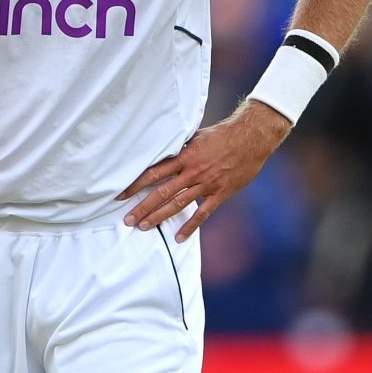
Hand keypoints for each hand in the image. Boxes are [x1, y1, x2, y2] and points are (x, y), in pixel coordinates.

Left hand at [119, 102, 290, 238]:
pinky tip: (179, 237)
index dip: (135, 185)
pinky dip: (190, 226)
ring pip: (178, 204)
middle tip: (128, 220)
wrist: (251, 138)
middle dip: (143, 207)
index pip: (153, 173)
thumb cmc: (221, 135)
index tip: (120, 195)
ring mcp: (207, 184)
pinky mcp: (221, 193)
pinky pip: (203, 213)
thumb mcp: (195, 137)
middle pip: (162, 192)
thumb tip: (160, 152)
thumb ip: (178, 148)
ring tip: (144, 227)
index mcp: (184, 157)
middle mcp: (192, 172)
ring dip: (159, 217)